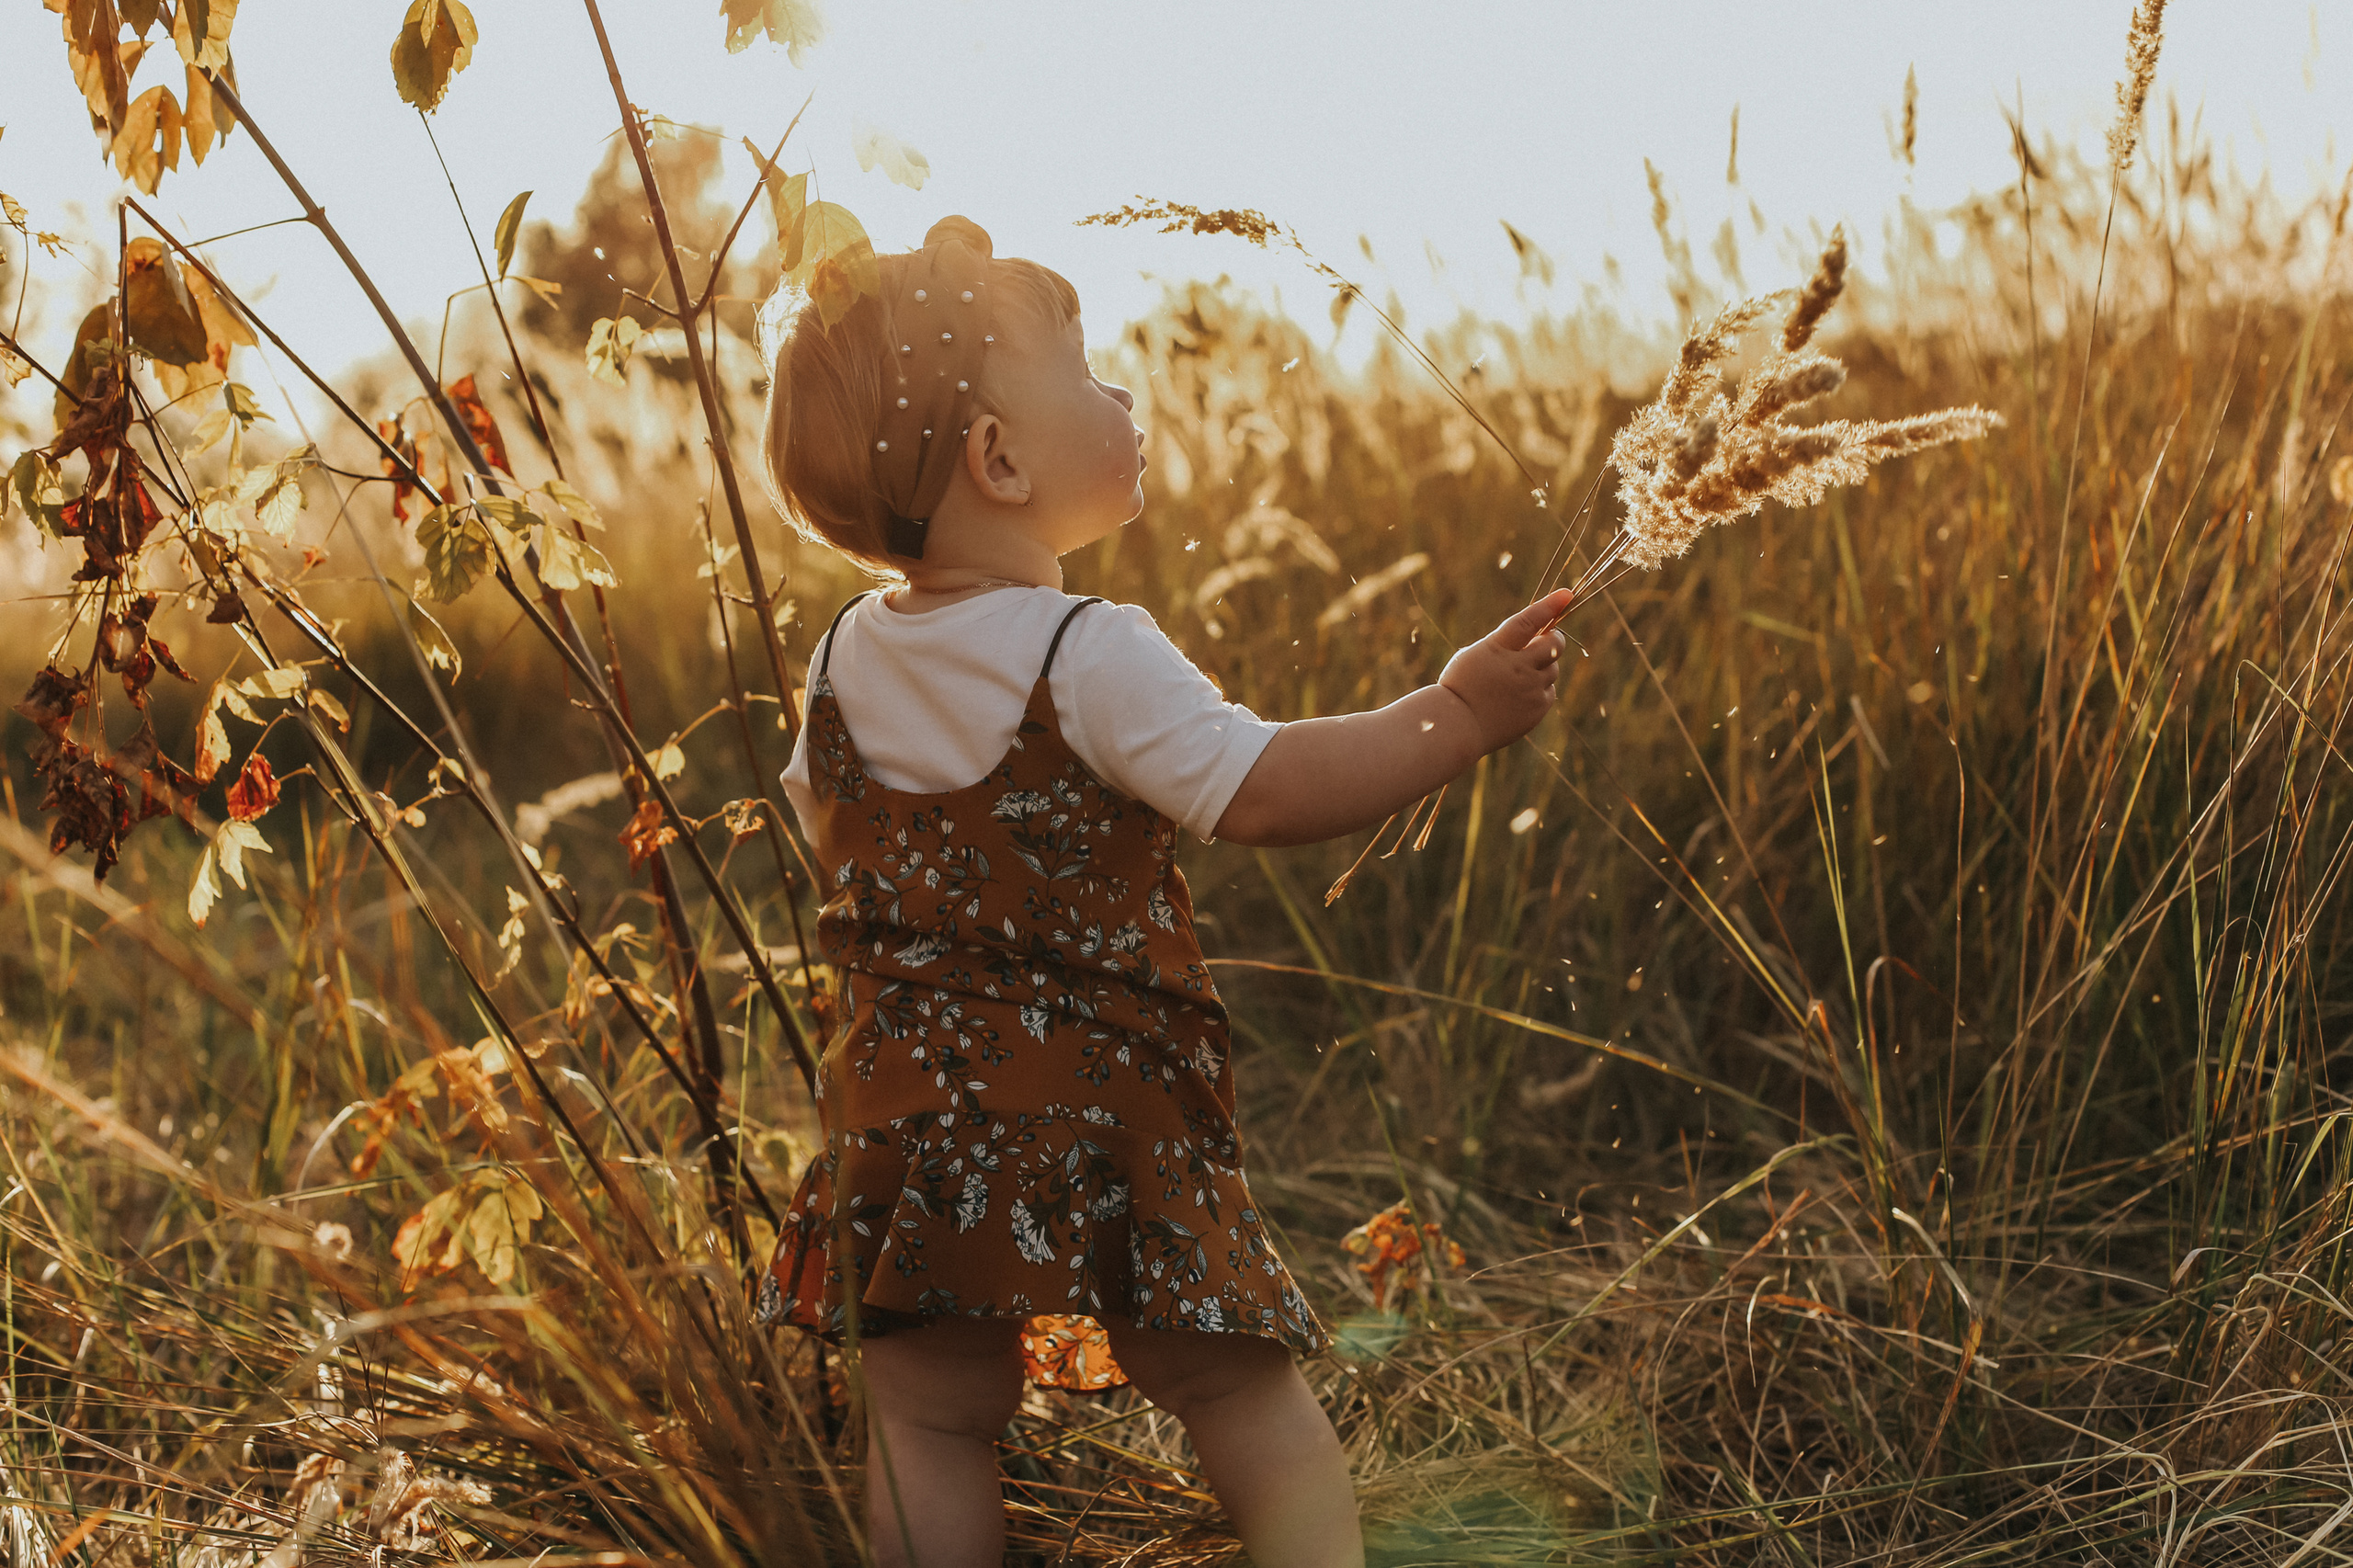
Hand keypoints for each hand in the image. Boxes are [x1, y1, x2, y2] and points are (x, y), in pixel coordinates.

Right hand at [1438, 589, 1570, 752]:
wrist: (1457, 727)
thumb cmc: (1460, 687)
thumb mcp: (1475, 655)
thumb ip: (1504, 646)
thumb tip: (1537, 641)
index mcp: (1497, 648)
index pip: (1528, 621)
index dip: (1548, 606)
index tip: (1566, 594)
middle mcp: (1518, 667)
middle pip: (1554, 644)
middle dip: (1555, 639)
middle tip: (1548, 640)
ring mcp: (1530, 689)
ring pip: (1553, 668)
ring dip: (1542, 667)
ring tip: (1517, 678)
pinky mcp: (1537, 708)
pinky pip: (1548, 692)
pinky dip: (1538, 691)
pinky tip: (1517, 698)